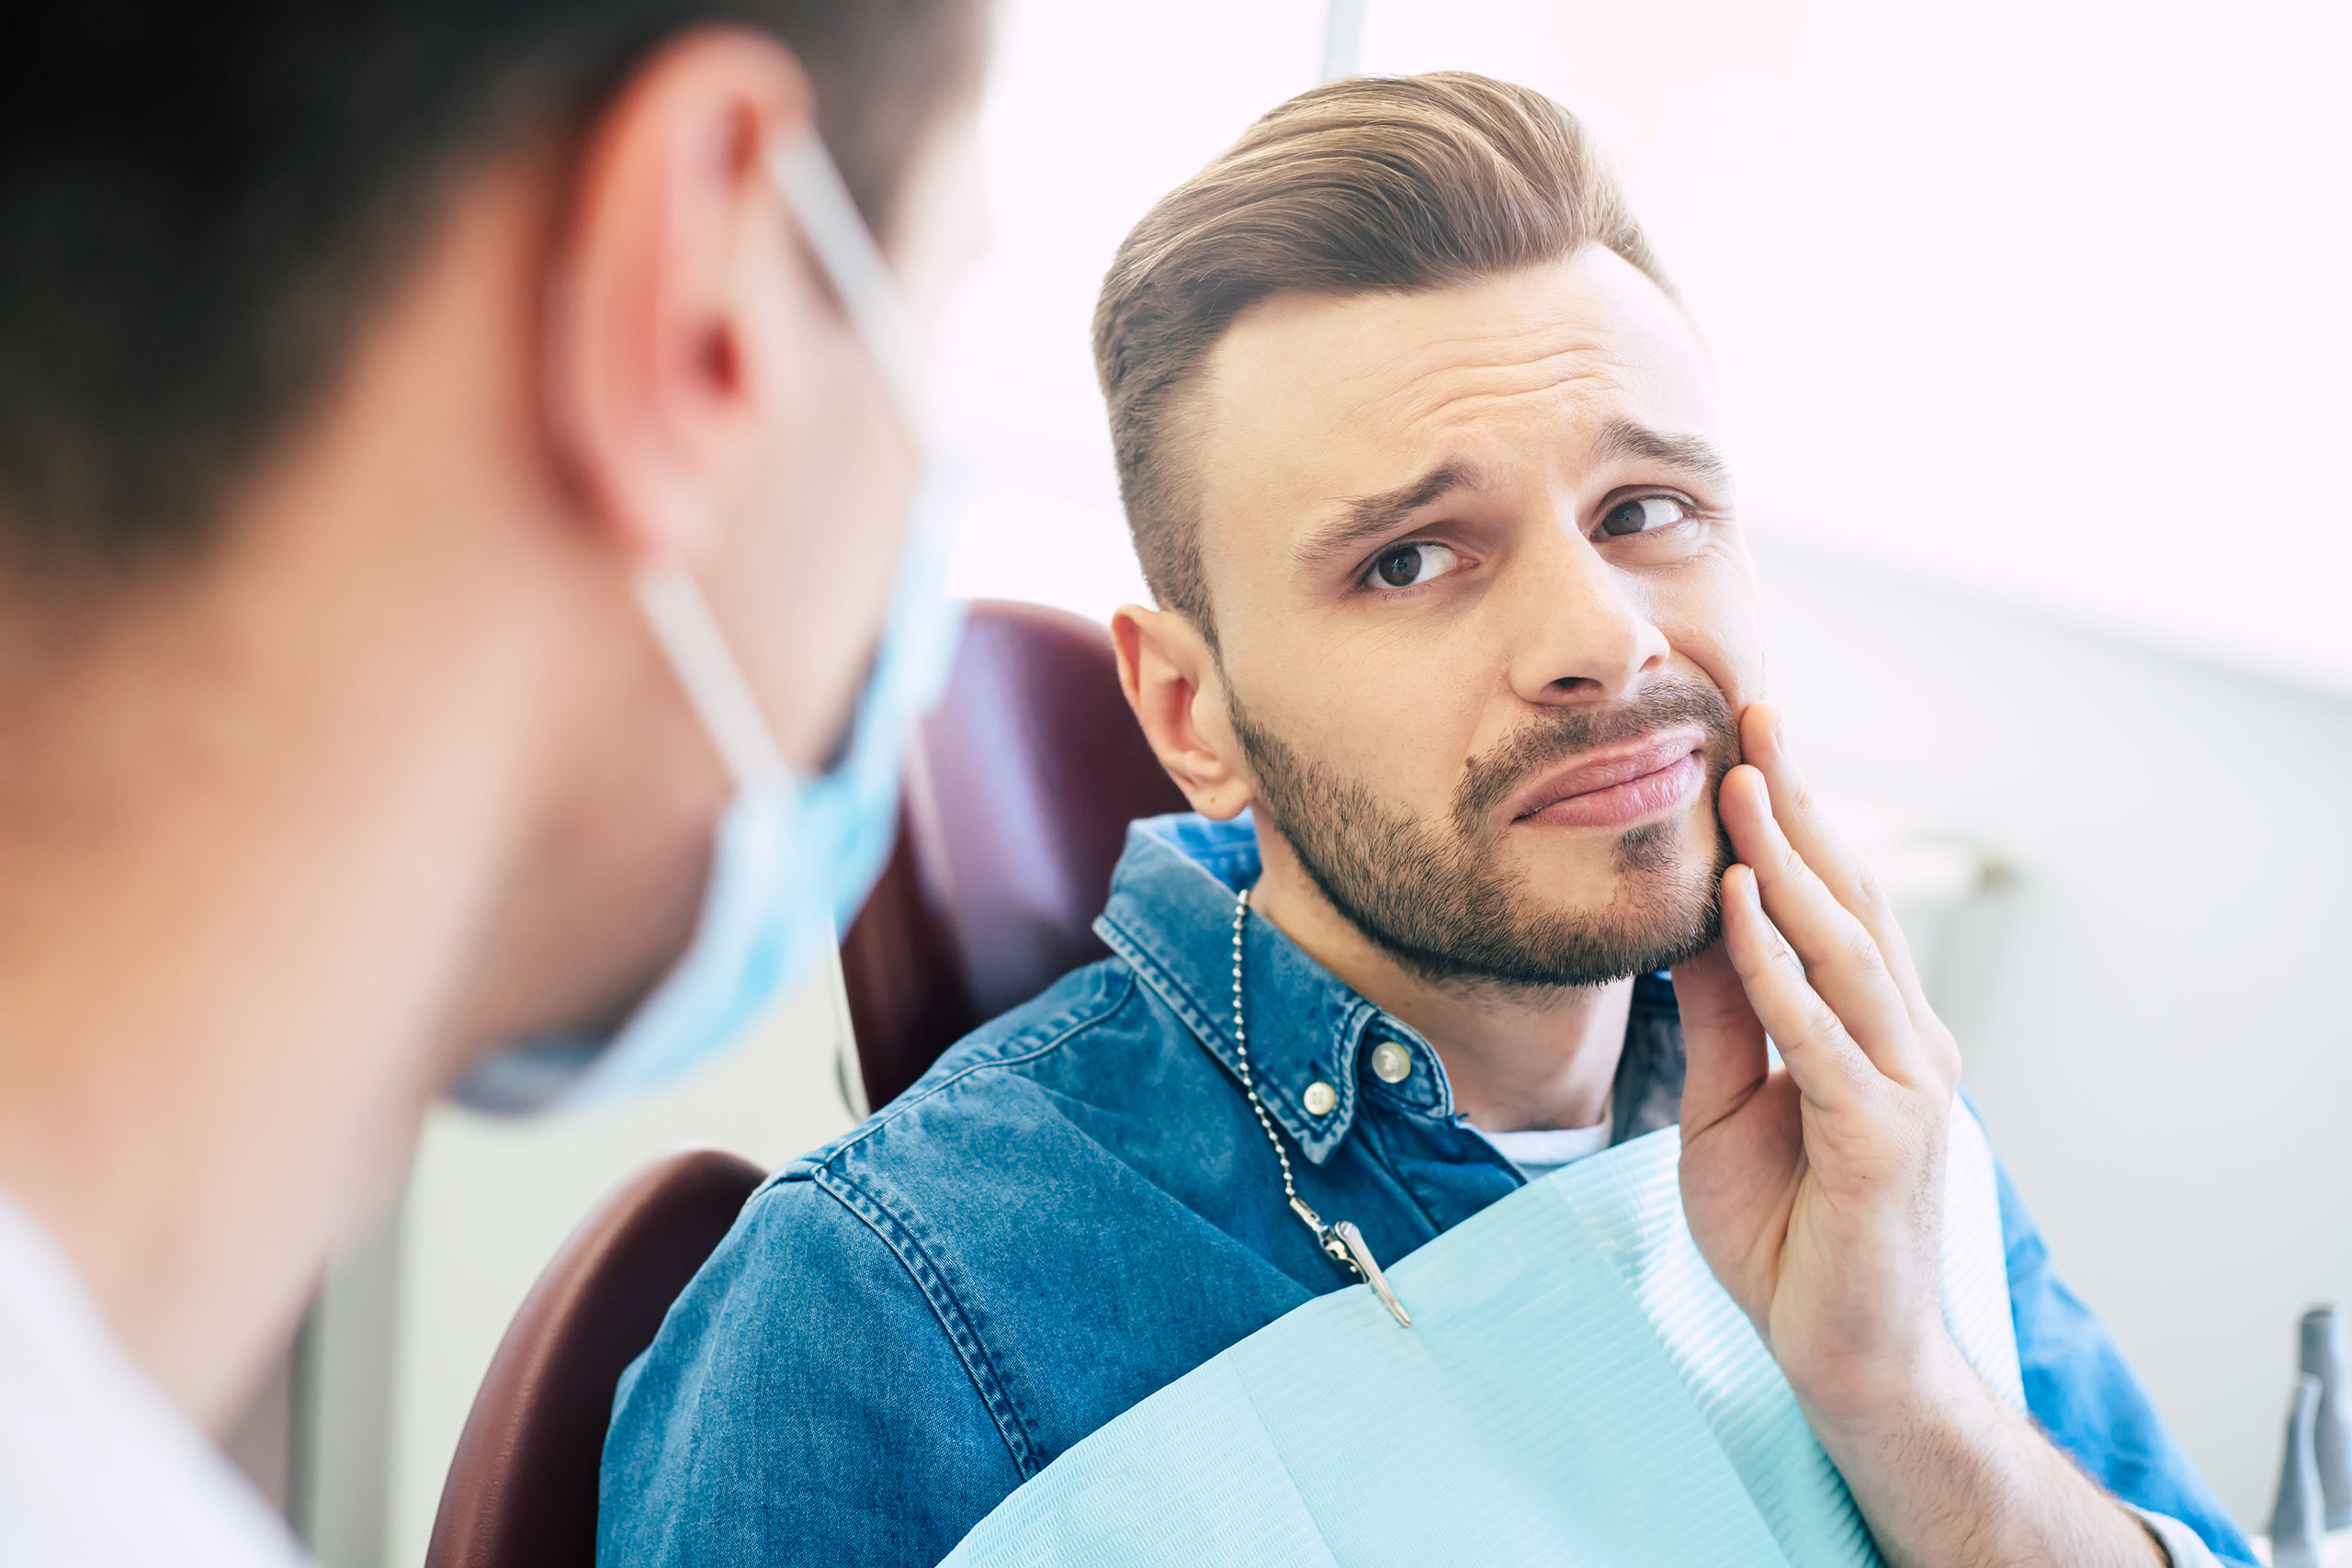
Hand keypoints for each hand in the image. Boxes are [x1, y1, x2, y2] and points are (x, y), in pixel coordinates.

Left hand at [1673, 701, 1962, 1425]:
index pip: (1836, 902)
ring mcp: (1904, 1090)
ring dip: (1791, 861)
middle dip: (1801, 806)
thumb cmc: (1787, 1232)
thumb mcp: (1727, 1103)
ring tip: (1745, 782)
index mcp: (1876, 1031)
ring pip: (1843, 951)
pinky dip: (1779, 966)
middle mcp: (1907, 1044)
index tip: (1752, 739)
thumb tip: (1691, 918)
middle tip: (1759, 716)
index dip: (1797, 819)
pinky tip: (1745, 904)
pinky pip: (1818, 1037)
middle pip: (1850, 901)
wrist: (1843, 1359)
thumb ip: (1720, 1016)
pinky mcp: (1881, 1142)